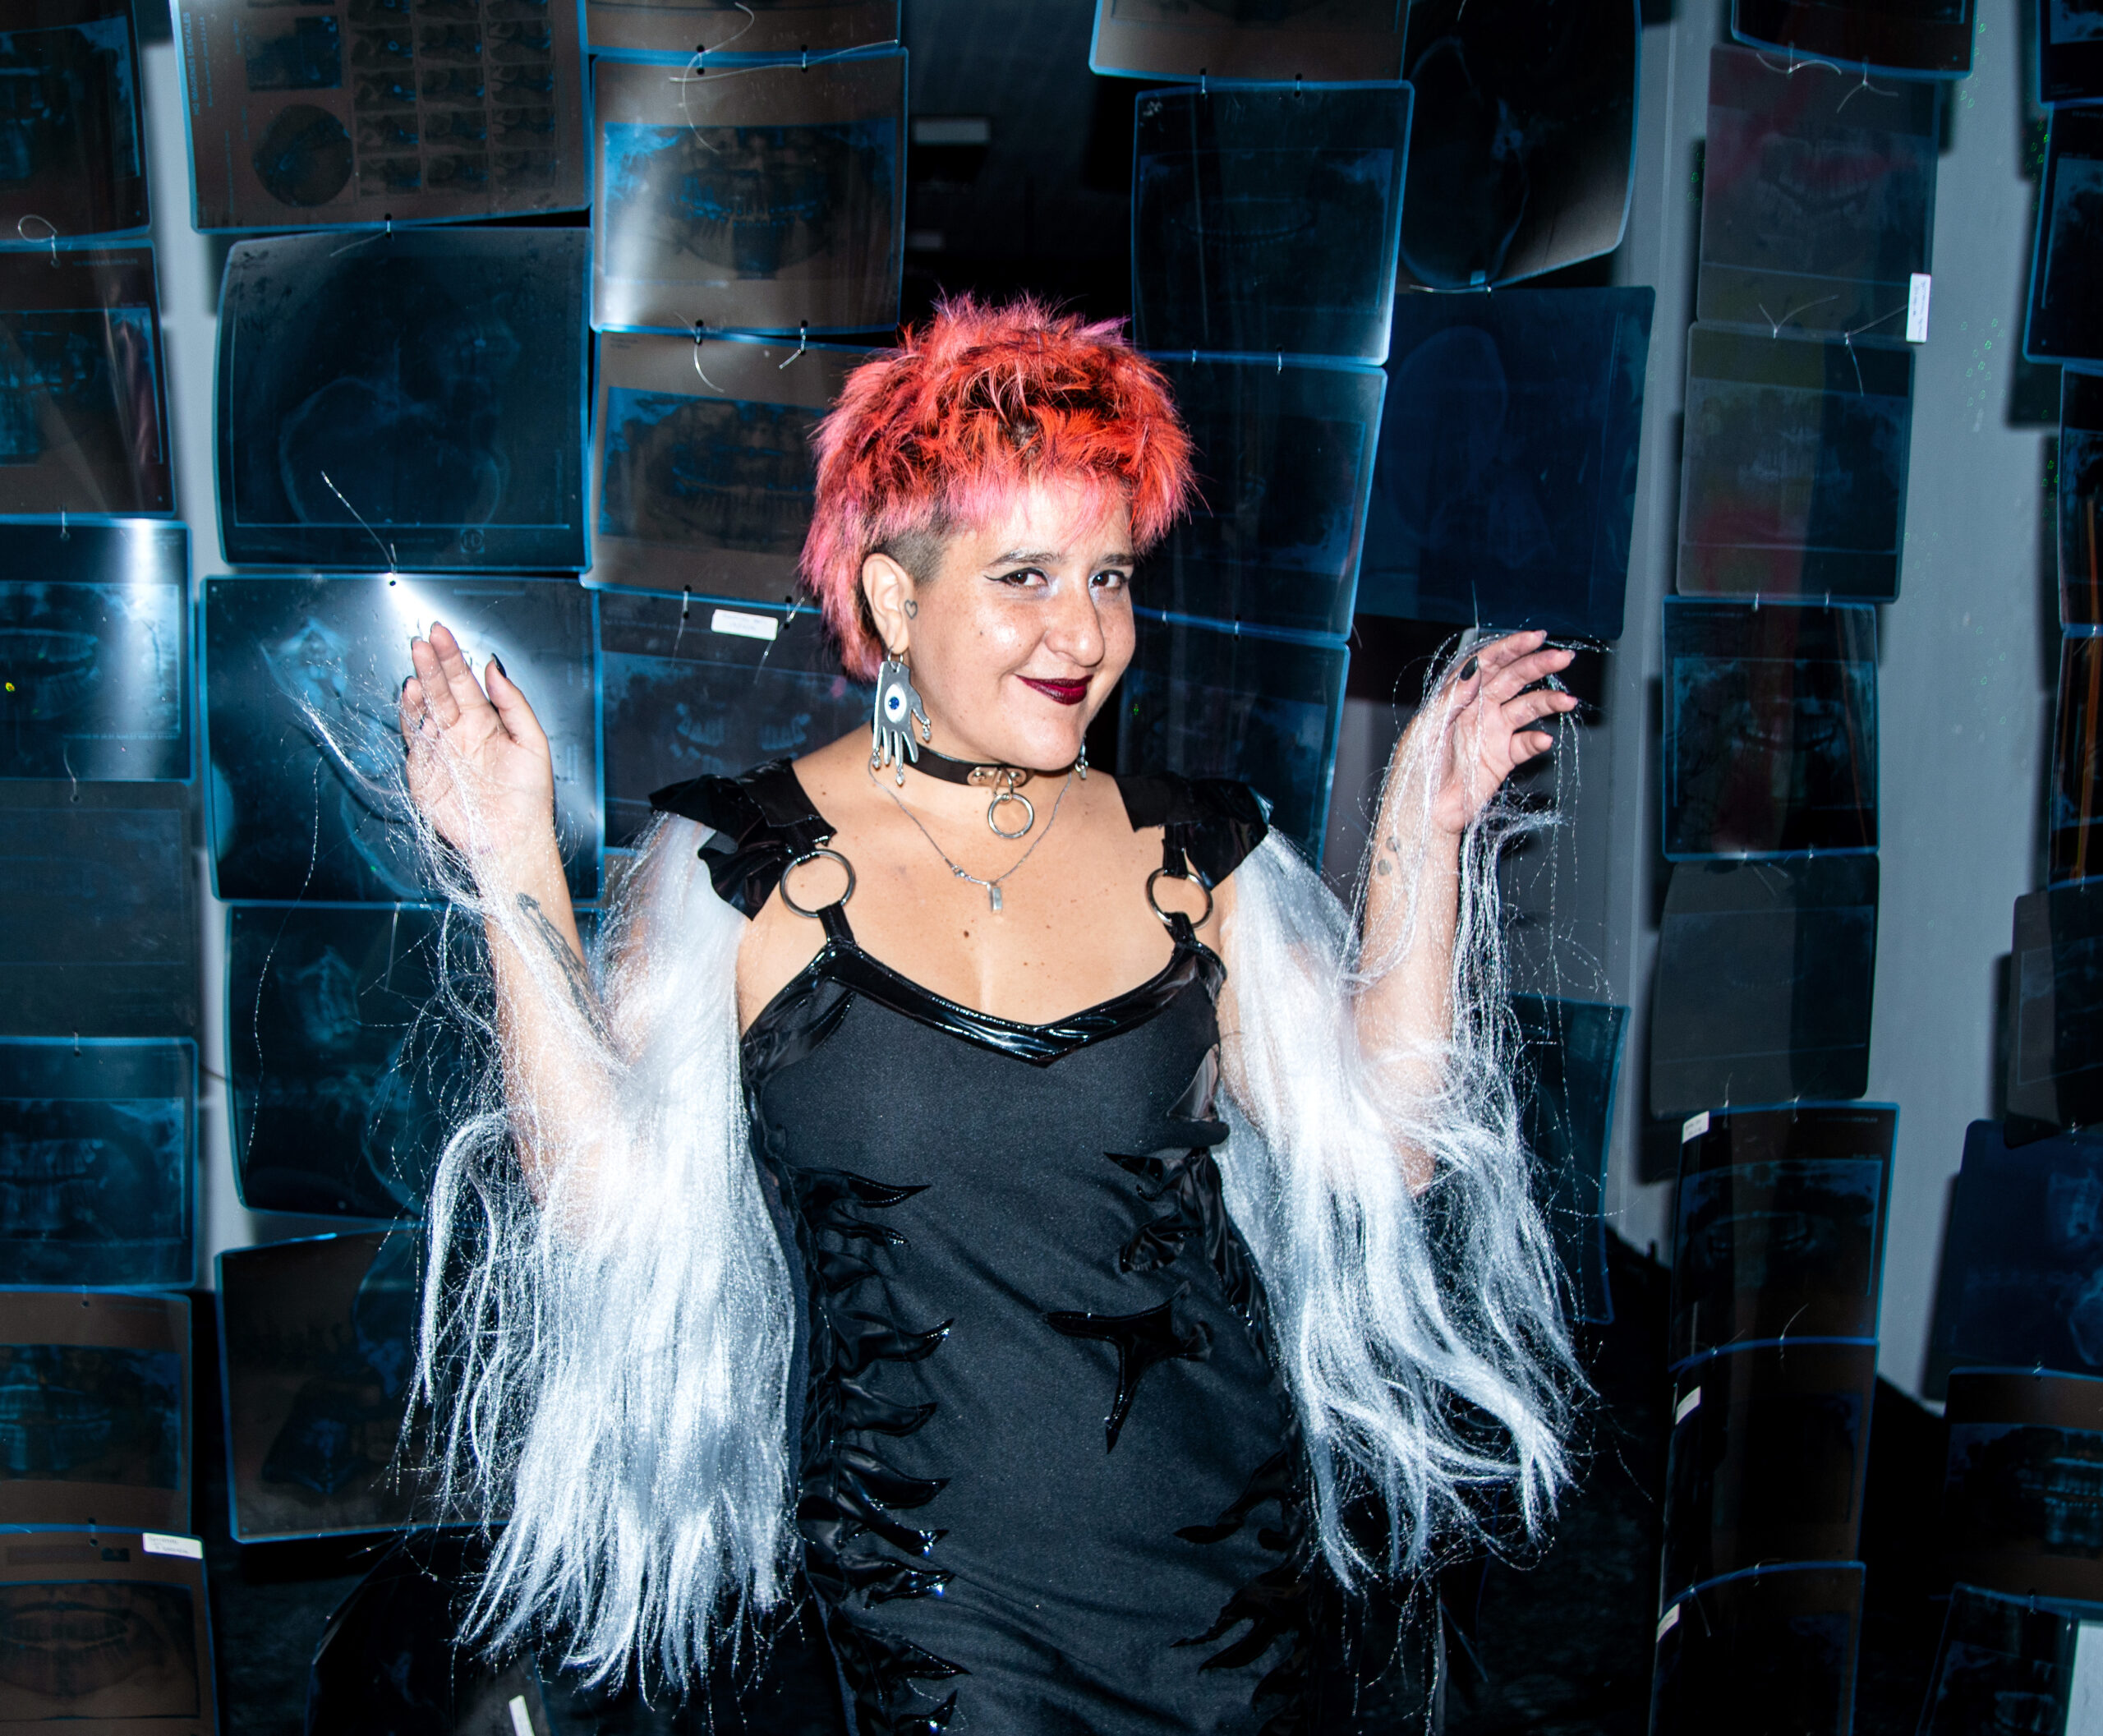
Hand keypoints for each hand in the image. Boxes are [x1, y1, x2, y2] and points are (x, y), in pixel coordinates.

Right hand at [400, 620, 557, 875]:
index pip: (465, 683)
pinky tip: (412, 695)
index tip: (442, 634)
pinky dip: (411, 717)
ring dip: (420, 685)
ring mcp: (440, 749)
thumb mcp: (532, 743)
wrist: (513, 840)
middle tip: (425, 639)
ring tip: (418, 661)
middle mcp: (460, 732)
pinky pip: (414, 739)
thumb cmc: (528, 798)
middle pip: (441, 690)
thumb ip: (513, 703)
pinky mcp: (423, 771)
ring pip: (425, 710)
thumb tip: (494, 668)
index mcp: (485, 722)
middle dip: (433, 664)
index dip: (453, 658)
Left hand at [1400, 631, 1578, 837]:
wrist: (1423, 812)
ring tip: (1566, 700)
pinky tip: (1543, 739)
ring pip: (1526, 707)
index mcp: (1457, 696)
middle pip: (1513, 679)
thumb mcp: (1425, 729)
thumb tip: (1472, 670)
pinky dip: (1537, 740)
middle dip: (1538, 665)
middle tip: (1562, 658)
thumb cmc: (1415, 771)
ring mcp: (1492, 732)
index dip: (1511, 648)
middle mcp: (1478, 709)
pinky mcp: (1502, 757)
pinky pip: (1526, 743)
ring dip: (1547, 701)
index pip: (1487, 663)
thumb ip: (1450, 699)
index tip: (1535, 638)